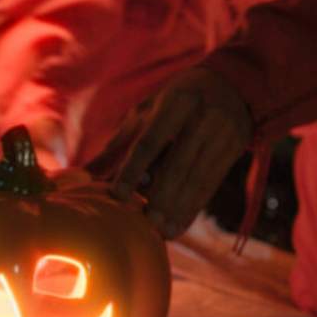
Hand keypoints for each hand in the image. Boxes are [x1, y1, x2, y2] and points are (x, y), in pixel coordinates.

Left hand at [91, 68, 251, 237]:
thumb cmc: (175, 101)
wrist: (232, 84)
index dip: (133, 169)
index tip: (118, 195)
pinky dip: (194, 208)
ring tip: (163, 232)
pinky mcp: (234, 150)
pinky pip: (211, 184)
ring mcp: (222, 134)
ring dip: (179, 208)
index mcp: (174, 102)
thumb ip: (118, 144)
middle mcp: (201, 117)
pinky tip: (180, 226)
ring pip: (197, 177)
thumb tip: (83, 175)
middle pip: (178, 163)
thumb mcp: (146, 111)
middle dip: (162, 196)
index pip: (150, 140)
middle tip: (147, 223)